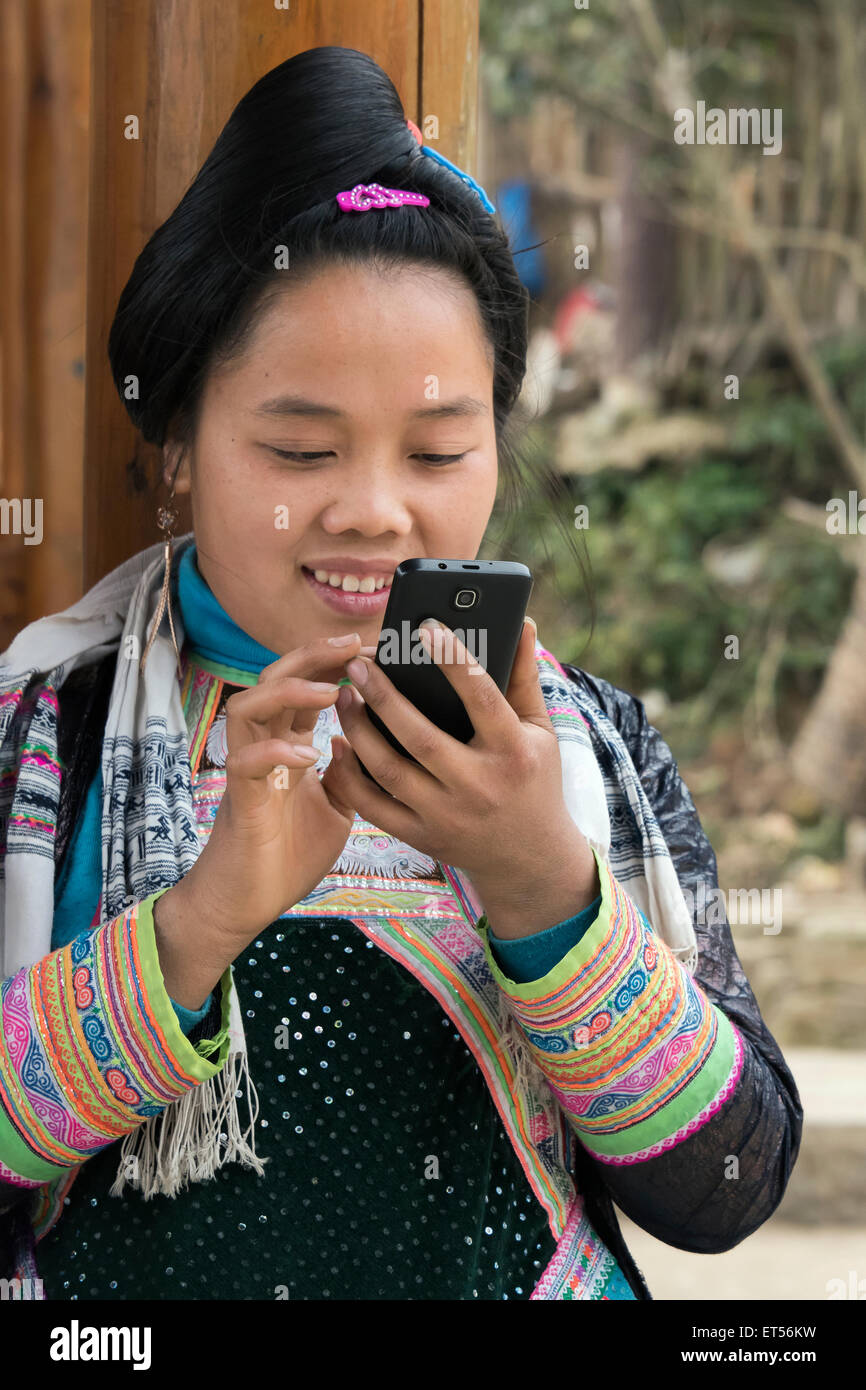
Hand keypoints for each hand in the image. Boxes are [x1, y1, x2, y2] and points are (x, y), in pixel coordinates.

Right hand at [181, 632, 364, 947]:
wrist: (248, 903)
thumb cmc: (289, 856)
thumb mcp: (338, 810)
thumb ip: (350, 774)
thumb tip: (367, 739)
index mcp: (288, 746)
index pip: (307, 686)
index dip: (334, 662)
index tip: (373, 649)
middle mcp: (264, 748)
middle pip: (275, 679)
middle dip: (312, 656)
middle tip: (353, 646)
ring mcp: (248, 771)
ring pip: (249, 706)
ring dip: (289, 692)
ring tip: (329, 692)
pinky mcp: (240, 801)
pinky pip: (246, 761)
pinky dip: (275, 752)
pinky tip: (308, 755)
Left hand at [321, 618, 598, 937]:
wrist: (529, 860)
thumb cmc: (534, 781)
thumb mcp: (540, 730)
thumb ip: (525, 677)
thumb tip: (523, 622)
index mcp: (513, 753)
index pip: (482, 697)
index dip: (453, 660)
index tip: (424, 626)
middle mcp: (478, 787)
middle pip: (419, 736)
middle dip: (383, 696)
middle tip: (356, 664)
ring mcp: (446, 816)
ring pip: (388, 770)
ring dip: (358, 730)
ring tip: (342, 695)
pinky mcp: (421, 836)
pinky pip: (373, 806)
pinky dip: (349, 775)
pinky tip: (338, 743)